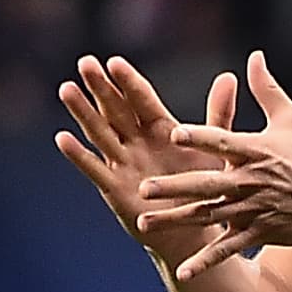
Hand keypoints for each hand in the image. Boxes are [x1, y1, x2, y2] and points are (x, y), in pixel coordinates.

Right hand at [54, 58, 235, 267]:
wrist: (197, 230)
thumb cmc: (207, 187)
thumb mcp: (214, 149)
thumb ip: (218, 114)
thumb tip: (228, 77)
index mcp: (160, 127)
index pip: (142, 99)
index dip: (128, 81)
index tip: (114, 62)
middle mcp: (138, 141)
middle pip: (116, 109)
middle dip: (100, 87)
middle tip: (86, 63)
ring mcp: (123, 163)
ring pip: (100, 132)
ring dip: (83, 112)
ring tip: (66, 89)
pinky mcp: (115, 188)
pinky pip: (95, 169)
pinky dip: (79, 155)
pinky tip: (62, 139)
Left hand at [143, 50, 291, 279]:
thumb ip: (267, 89)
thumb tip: (253, 57)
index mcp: (256, 150)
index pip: (223, 141)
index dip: (199, 136)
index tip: (172, 132)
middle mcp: (250, 181)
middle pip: (205, 183)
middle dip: (173, 187)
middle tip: (143, 188)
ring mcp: (252, 211)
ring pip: (206, 216)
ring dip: (175, 221)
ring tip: (143, 223)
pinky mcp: (257, 234)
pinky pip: (227, 250)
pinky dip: (205, 262)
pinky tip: (182, 271)